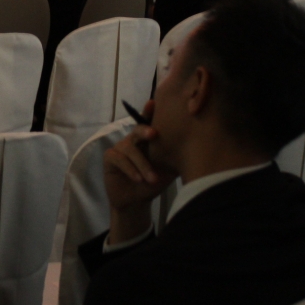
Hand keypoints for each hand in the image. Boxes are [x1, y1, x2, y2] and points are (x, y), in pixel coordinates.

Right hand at [103, 101, 177, 241]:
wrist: (136, 201)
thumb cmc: (153, 182)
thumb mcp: (168, 170)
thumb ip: (175, 157)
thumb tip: (195, 148)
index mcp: (147, 140)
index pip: (149, 123)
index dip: (149, 112)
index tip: (154, 103)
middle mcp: (133, 139)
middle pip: (137, 129)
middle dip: (145, 129)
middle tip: (154, 134)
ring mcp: (120, 147)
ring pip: (130, 149)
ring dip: (143, 164)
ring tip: (152, 178)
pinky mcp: (109, 158)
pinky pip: (119, 159)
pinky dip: (130, 169)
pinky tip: (139, 179)